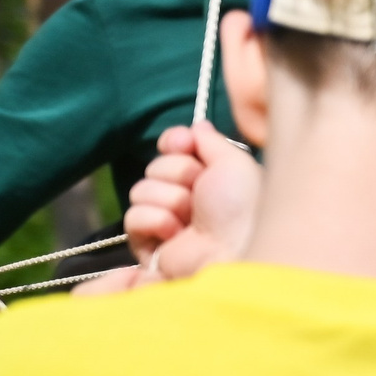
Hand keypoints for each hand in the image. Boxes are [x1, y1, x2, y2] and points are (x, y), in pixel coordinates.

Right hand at [123, 122, 259, 282]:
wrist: (235, 249)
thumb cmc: (243, 207)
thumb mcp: (234, 162)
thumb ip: (210, 141)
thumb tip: (197, 126)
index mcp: (213, 179)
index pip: (175, 149)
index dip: (175, 142)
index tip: (182, 143)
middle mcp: (192, 199)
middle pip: (157, 166)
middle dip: (177, 173)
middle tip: (199, 190)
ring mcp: (170, 223)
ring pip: (141, 190)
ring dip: (168, 199)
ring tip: (190, 217)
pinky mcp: (152, 246)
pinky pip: (133, 217)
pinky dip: (154, 221)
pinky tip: (175, 233)